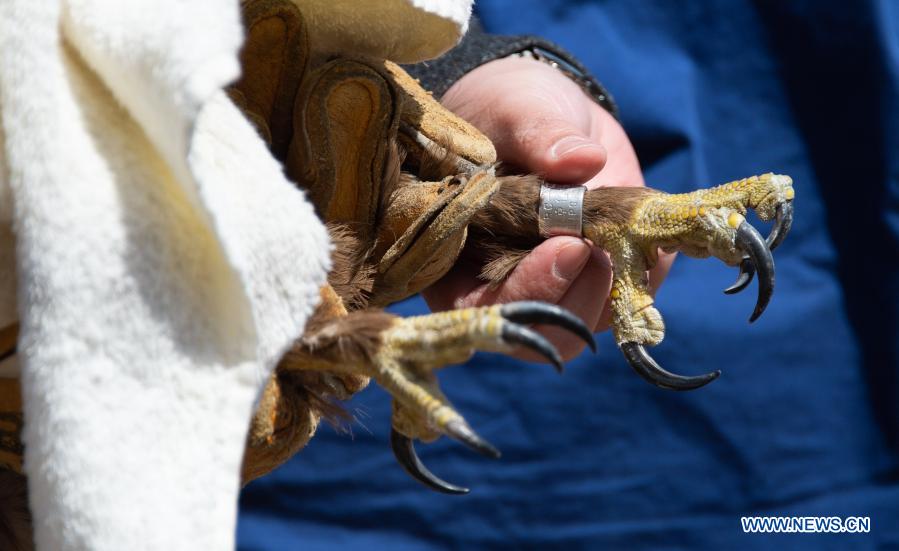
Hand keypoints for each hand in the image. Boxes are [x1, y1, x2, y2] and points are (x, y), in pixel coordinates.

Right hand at [422, 57, 673, 360]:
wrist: (547, 108)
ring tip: (617, 222)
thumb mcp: (513, 106)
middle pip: (535, 333)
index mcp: (453, 256)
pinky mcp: (595, 276)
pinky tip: (635, 222)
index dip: (526, 291)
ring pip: (582, 323)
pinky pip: (626, 296)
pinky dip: (642, 269)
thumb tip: (582, 160)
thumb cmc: (506, 107)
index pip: (480, 307)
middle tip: (598, 247)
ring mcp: (550, 285)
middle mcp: (496, 284)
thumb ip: (537, 132)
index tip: (568, 248)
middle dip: (574, 298)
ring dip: (610, 286)